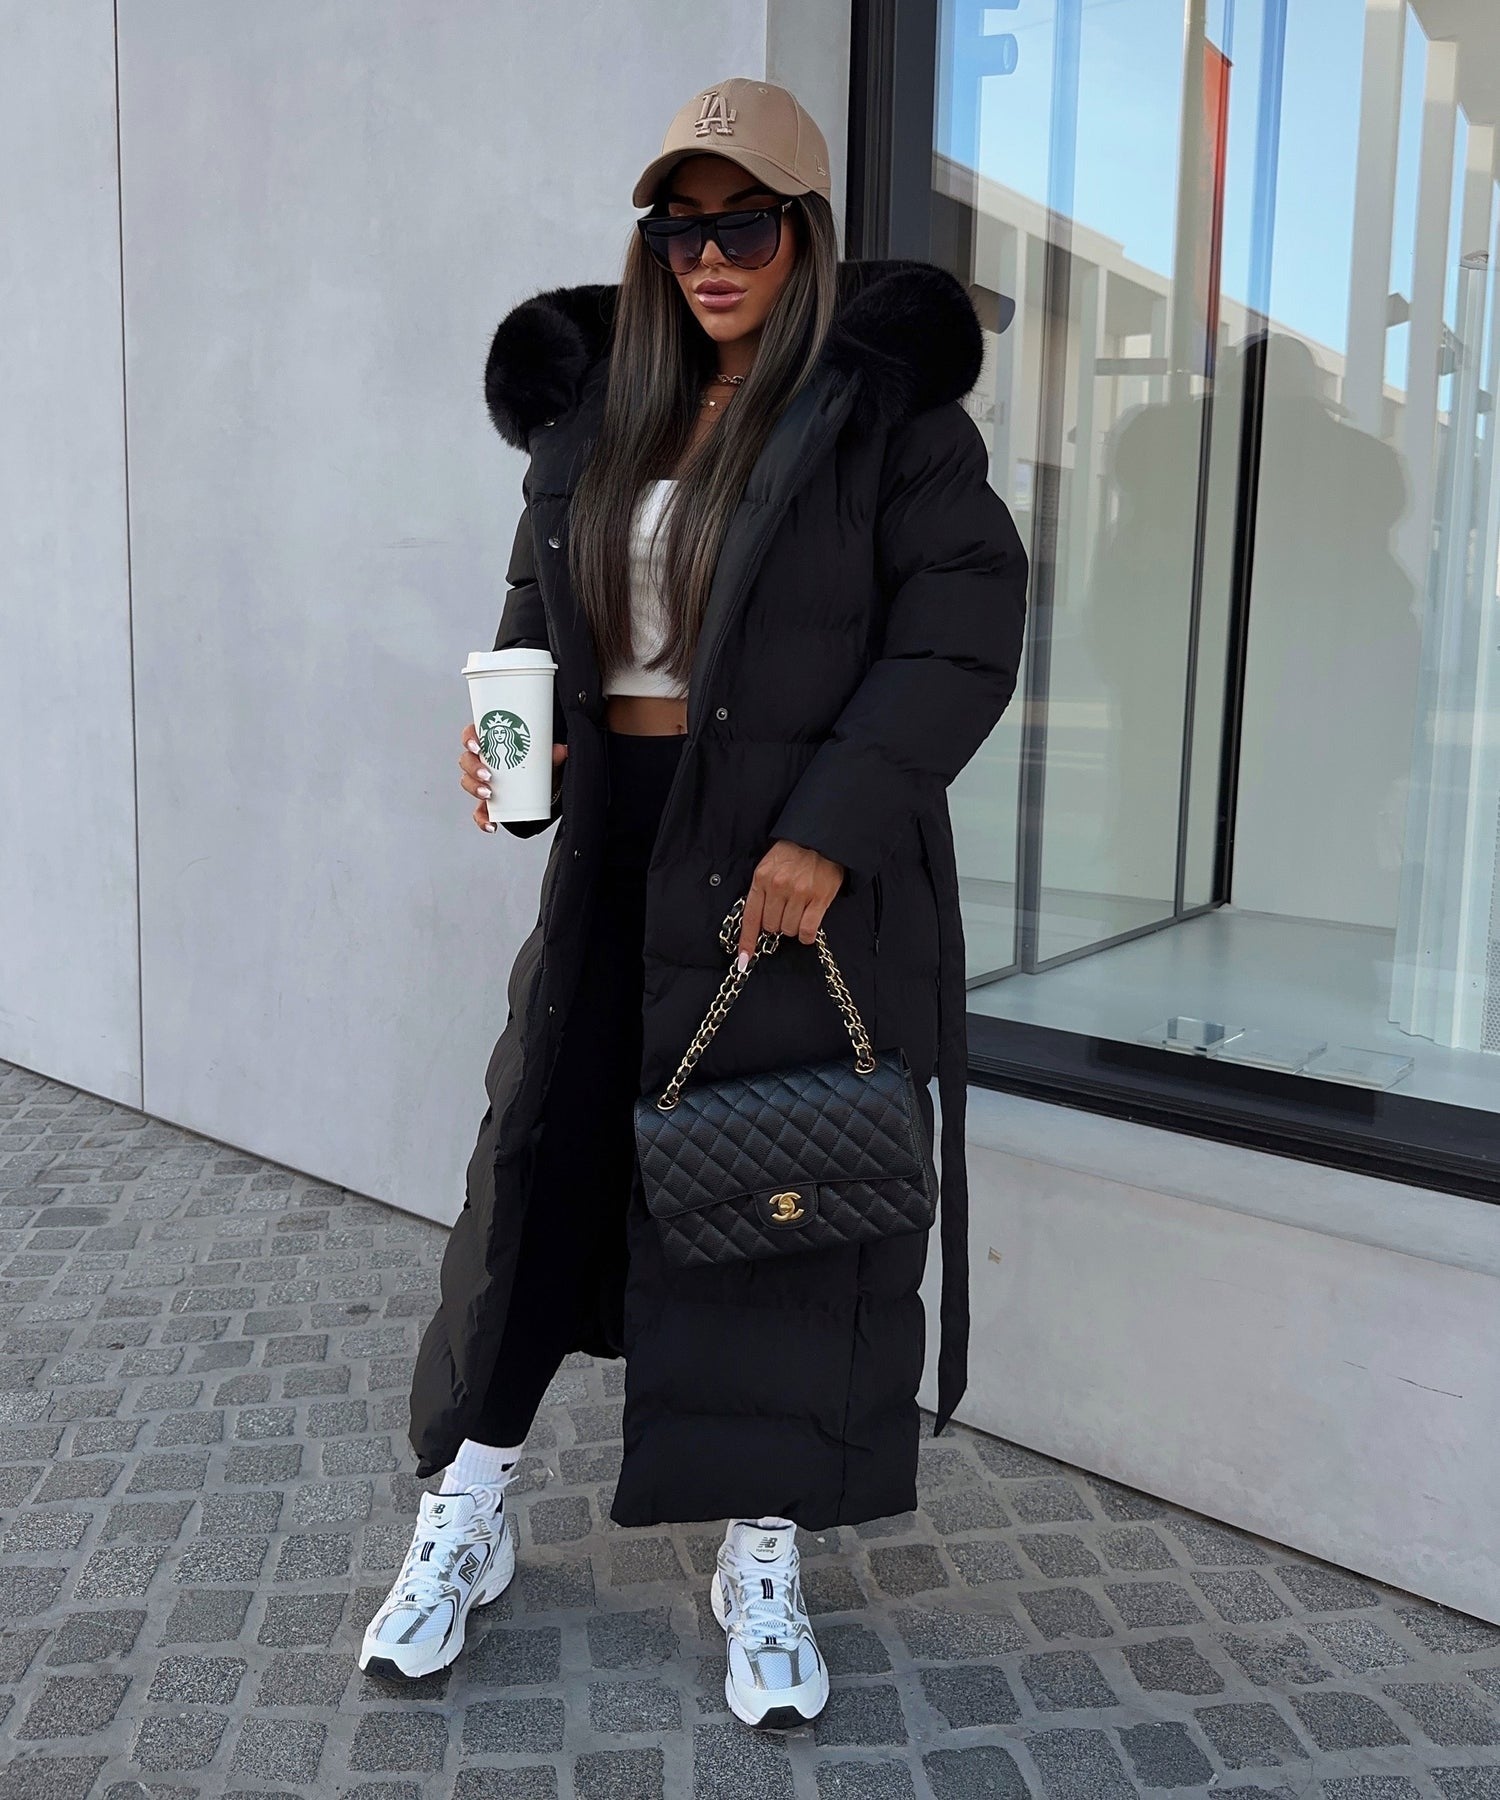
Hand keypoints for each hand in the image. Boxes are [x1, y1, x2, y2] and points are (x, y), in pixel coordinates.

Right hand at [460, 720, 565, 832]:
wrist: (544, 786)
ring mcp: (483, 782)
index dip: (469, 739)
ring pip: (468, 782)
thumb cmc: (538, 763)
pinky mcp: (487, 802)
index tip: (477, 746)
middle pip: (466, 760)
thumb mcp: (546, 757)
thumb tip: (561, 750)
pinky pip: (479, 811)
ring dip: (474, 789)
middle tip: (488, 775)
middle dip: (473, 768)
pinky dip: (482, 819)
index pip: (472, 736)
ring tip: (489, 794)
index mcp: (490, 743)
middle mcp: (482, 761)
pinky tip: (491, 825)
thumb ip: (553, 754)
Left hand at [737, 840, 844, 959]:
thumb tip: (758, 923)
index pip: (751, 917)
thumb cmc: (794, 854)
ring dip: (792, 927)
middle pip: (771, 926)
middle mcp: (778, 886)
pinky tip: (807, 927)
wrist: (821, 839)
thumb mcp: (769, 866)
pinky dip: (806, 935)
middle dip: (776, 924)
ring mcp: (799, 893)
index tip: (744, 959)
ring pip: (788, 929)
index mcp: (762, 878)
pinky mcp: (819, 898)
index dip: (748, 941)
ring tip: (799, 911)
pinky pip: (807, 930)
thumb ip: (761, 891)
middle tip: (785, 911)